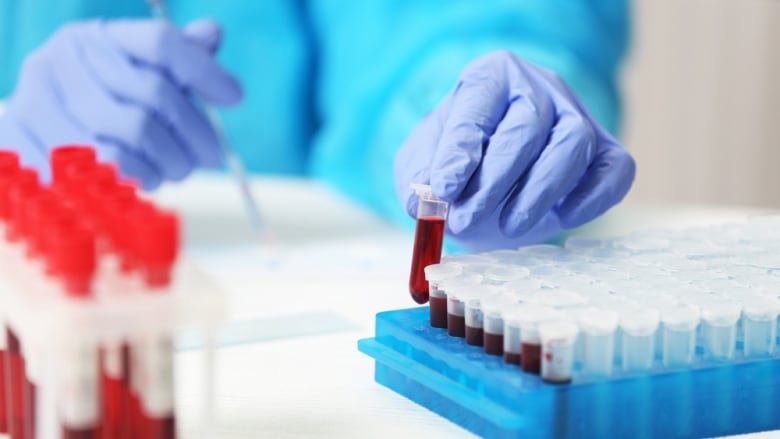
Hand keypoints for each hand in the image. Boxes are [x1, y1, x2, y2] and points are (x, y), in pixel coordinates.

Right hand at [1, 19, 241, 189]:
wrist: (32, 140)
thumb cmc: (96, 107)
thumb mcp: (133, 77)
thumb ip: (175, 59)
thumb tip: (212, 33)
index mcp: (94, 39)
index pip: (160, 43)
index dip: (204, 70)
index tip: (235, 98)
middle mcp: (64, 61)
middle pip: (154, 92)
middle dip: (195, 130)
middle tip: (212, 154)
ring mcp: (43, 101)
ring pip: (135, 130)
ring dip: (171, 157)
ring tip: (180, 168)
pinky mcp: (34, 145)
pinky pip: (109, 165)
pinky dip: (142, 175)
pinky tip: (150, 178)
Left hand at [394, 50, 634, 251]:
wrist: (489, 176)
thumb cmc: (456, 162)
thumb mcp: (421, 164)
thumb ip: (418, 179)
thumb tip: (422, 201)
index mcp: (489, 78)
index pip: (478, 102)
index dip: (461, 147)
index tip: (445, 188)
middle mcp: (537, 88)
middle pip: (527, 124)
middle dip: (495, 179)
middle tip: (465, 220)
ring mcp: (577, 116)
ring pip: (573, 143)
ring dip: (539, 191)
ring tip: (508, 227)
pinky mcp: (606, 152)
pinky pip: (615, 169)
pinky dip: (593, 197)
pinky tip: (562, 219)